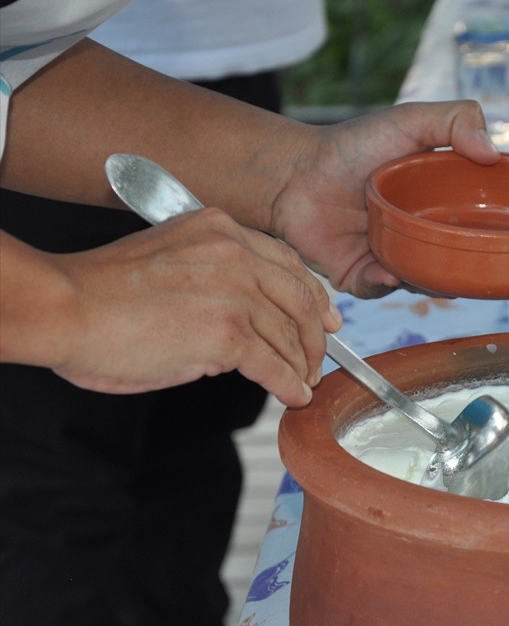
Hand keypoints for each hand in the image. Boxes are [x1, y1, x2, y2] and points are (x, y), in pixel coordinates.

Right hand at [50, 208, 338, 405]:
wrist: (64, 308)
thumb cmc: (101, 292)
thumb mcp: (168, 258)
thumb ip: (212, 277)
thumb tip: (245, 321)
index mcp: (219, 229)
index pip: (286, 262)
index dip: (313, 296)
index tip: (327, 317)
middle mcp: (234, 253)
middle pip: (300, 299)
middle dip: (315, 336)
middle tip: (320, 359)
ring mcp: (234, 293)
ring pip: (289, 335)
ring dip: (301, 366)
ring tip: (303, 384)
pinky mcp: (226, 334)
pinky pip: (274, 365)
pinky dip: (289, 385)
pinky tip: (293, 395)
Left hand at [269, 100, 500, 298]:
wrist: (293, 172)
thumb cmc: (350, 146)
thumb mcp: (409, 120)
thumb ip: (456, 119)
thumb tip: (493, 153)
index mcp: (439, 206)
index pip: (478, 224)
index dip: (495, 230)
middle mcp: (420, 236)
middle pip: (457, 259)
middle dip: (468, 264)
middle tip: (470, 256)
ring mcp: (392, 258)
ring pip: (422, 281)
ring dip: (428, 277)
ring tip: (427, 263)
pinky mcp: (360, 275)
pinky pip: (379, 289)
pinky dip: (385, 283)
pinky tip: (388, 271)